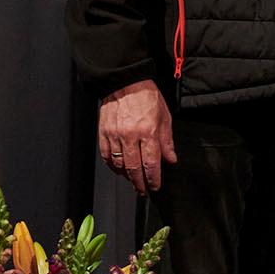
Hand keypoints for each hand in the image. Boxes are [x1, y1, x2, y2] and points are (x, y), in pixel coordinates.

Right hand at [99, 80, 175, 195]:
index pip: (151, 163)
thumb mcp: (165, 117)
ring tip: (133, 181)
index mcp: (148, 131)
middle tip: (143, 190)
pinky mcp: (103, 133)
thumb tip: (171, 159)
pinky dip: (112, 166)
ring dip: (126, 176)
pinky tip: (119, 169)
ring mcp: (114, 135)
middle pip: (134, 168)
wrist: (125, 83)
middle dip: (140, 183)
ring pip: (119, 164)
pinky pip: (106, 156)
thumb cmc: (147, 97)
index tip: (155, 186)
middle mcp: (130, 136)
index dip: (153, 179)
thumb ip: (167, 141)